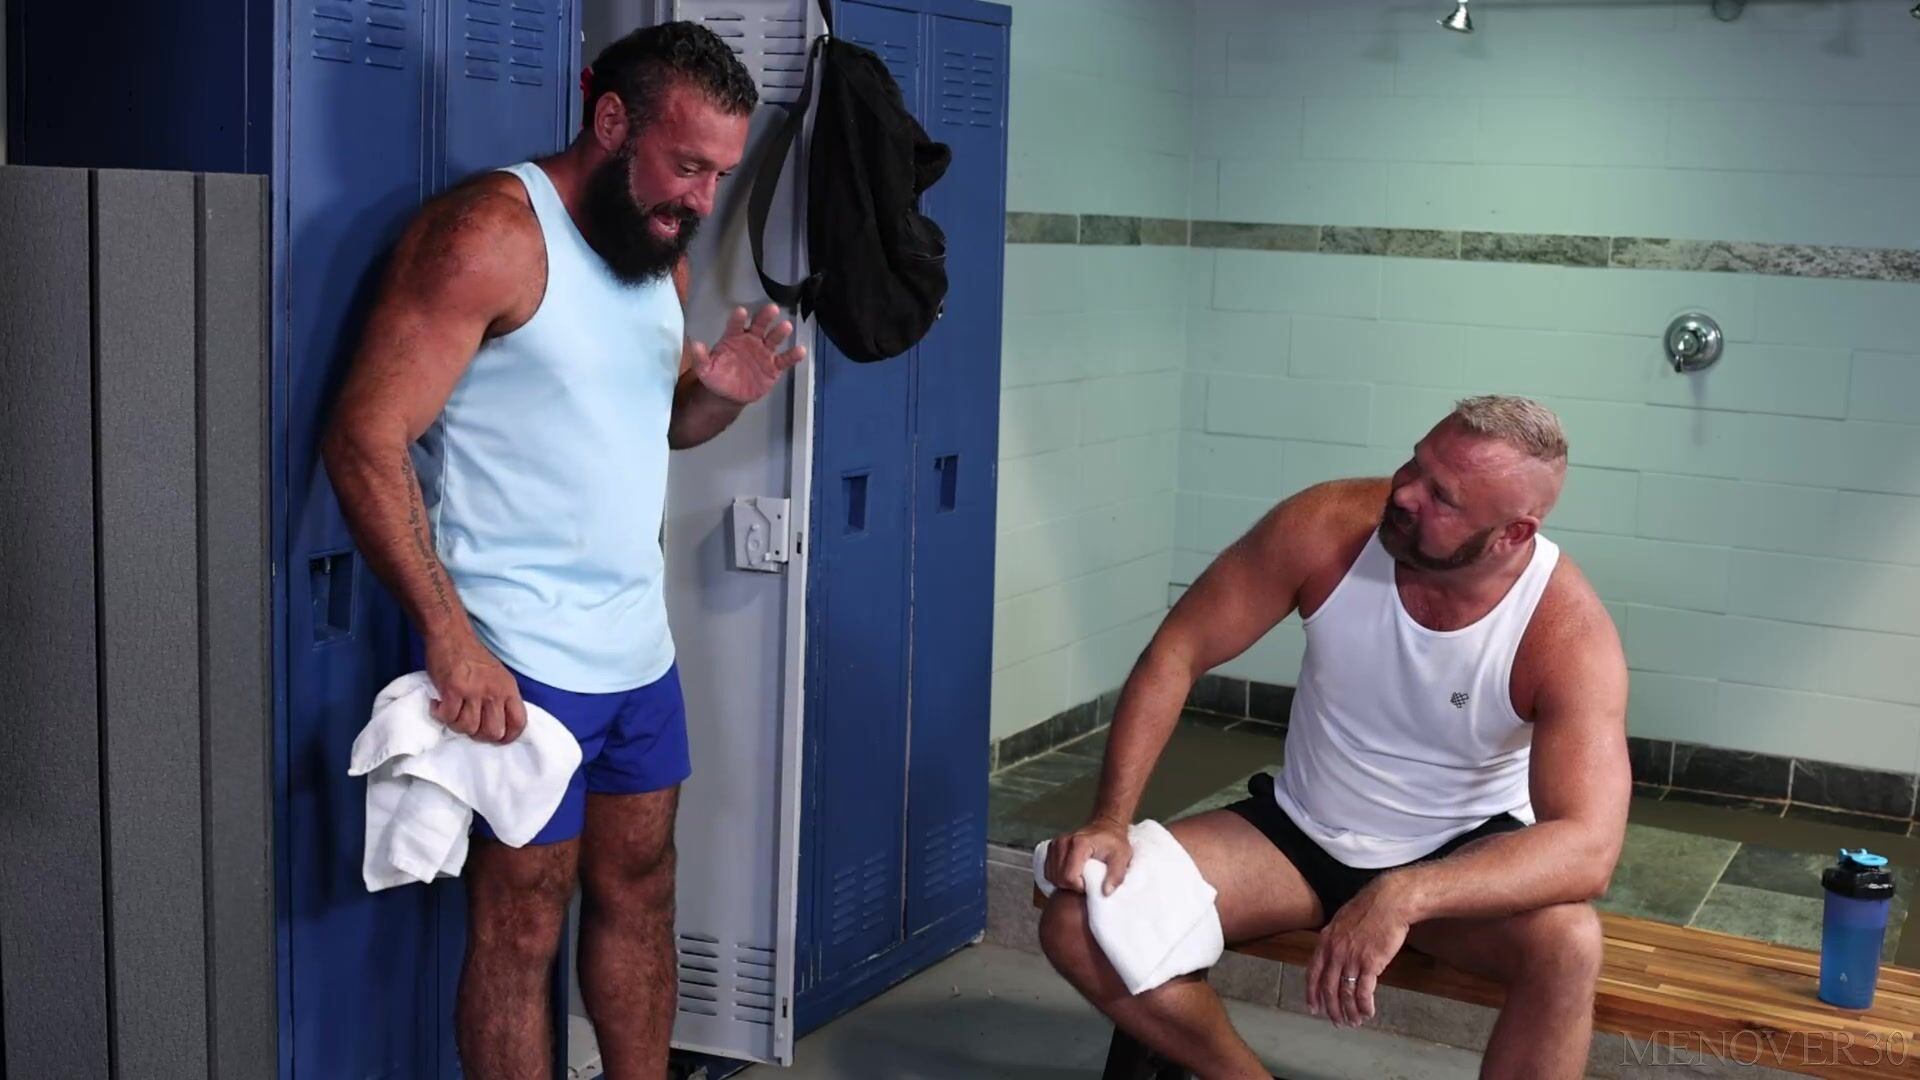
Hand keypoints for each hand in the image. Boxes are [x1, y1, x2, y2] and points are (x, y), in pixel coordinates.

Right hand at [424, 631, 526, 743]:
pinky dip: (440, 715)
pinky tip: (439, 705)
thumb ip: (501, 698)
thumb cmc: (473, 658)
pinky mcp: (453, 690)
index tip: (497, 739)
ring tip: (452, 712)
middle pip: (493, 732)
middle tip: (468, 724)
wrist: (451, 635)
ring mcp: (474, 691)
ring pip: (468, 728)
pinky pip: (448, 717)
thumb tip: (499, 726)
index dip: (509, 737)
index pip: (519, 722)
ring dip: (457, 725)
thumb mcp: (498, 676)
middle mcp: (494, 692)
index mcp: (509, 689)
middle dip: (479, 735)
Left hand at [690, 304, 806, 405]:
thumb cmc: (717, 376)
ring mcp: (764, 352)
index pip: (735, 325)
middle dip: (764, 317)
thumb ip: (701, 357)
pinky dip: (793, 356)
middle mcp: (751, 340)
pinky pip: (784, 360)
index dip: (738, 319)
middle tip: (772, 308)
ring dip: (780, 332)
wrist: (728, 394)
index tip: (741, 311)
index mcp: (733, 337)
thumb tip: (695, 344)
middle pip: (758, 326)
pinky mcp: (774, 367)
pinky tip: (801, 350)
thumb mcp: (705, 369)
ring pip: (773, 339)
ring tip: (786, 326)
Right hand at [1043, 816, 1132, 895]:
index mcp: (1080, 844)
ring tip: (1078, 878)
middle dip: (1071, 886)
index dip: (1079, 886)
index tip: (1089, 885)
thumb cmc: (1114, 842)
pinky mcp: (1052, 847)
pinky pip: (1048, 870)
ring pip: (1051, 875)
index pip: (1069, 876)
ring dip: (1063, 882)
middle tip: (1085, 883)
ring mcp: (1056, 844)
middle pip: (1058, 877)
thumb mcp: (1122, 857)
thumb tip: (1106, 892)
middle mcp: (1064, 842)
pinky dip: (1056, 876)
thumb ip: (1116, 875)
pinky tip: (1069, 874)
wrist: (1106, 826)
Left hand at [1306, 875, 1412, 1026]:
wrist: (1389, 902)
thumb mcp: (1342, 921)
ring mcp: (1351, 958)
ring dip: (1349, 1011)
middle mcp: (1335, 951)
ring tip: (1354, 1021)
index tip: (1313, 1007)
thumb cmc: (1369, 909)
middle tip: (1336, 1021)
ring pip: (1345, 993)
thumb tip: (1332, 952)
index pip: (1313, 973)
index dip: (1312, 993)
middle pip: (1328, 988)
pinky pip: (1363, 991)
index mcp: (1326, 940)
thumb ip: (1335, 939)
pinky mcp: (1370, 963)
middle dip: (1331, 1008)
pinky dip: (1364, 1006)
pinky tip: (1368, 1012)